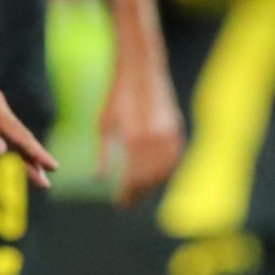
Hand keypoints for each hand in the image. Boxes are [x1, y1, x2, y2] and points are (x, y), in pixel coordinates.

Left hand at [100, 59, 183, 206]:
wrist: (142, 70)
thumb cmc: (118, 96)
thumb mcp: (104, 124)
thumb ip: (103, 155)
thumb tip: (98, 180)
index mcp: (133, 140)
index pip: (132, 178)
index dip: (126, 194)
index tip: (119, 204)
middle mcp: (154, 140)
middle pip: (148, 179)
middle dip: (138, 194)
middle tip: (128, 203)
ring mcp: (168, 135)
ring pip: (164, 172)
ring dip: (152, 186)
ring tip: (139, 193)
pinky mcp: (177, 129)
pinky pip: (174, 159)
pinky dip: (165, 172)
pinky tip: (155, 178)